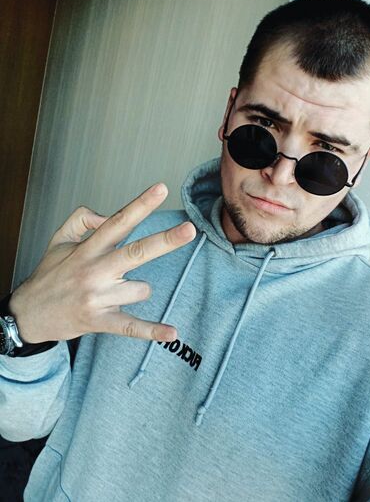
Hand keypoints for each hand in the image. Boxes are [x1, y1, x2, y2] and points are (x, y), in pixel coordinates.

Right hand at [9, 183, 195, 343]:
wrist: (28, 314)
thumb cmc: (49, 275)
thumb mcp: (58, 239)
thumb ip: (82, 218)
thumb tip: (106, 215)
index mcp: (88, 249)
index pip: (118, 222)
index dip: (140, 204)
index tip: (162, 189)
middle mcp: (95, 270)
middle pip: (136, 252)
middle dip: (165, 240)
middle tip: (189, 229)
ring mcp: (99, 297)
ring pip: (141, 289)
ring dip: (137, 289)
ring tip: (115, 292)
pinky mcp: (101, 320)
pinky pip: (131, 326)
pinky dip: (152, 331)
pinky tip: (172, 332)